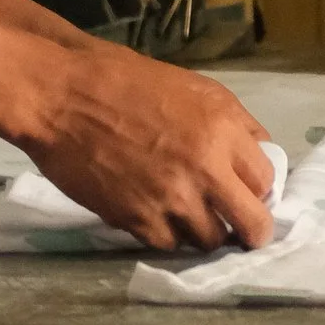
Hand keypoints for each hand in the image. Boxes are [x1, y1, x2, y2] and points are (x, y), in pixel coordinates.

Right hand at [14, 48, 276, 252]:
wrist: (58, 95)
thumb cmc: (122, 80)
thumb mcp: (192, 86)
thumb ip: (232, 122)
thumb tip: (260, 155)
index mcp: (221, 128)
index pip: (266, 179)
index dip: (259, 188)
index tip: (248, 191)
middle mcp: (204, 168)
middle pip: (252, 223)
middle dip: (253, 231)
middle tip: (244, 230)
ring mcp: (171, 199)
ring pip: (211, 241)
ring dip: (205, 231)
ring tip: (191, 216)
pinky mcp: (138, 220)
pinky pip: (169, 244)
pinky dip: (168, 233)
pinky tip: (158, 214)